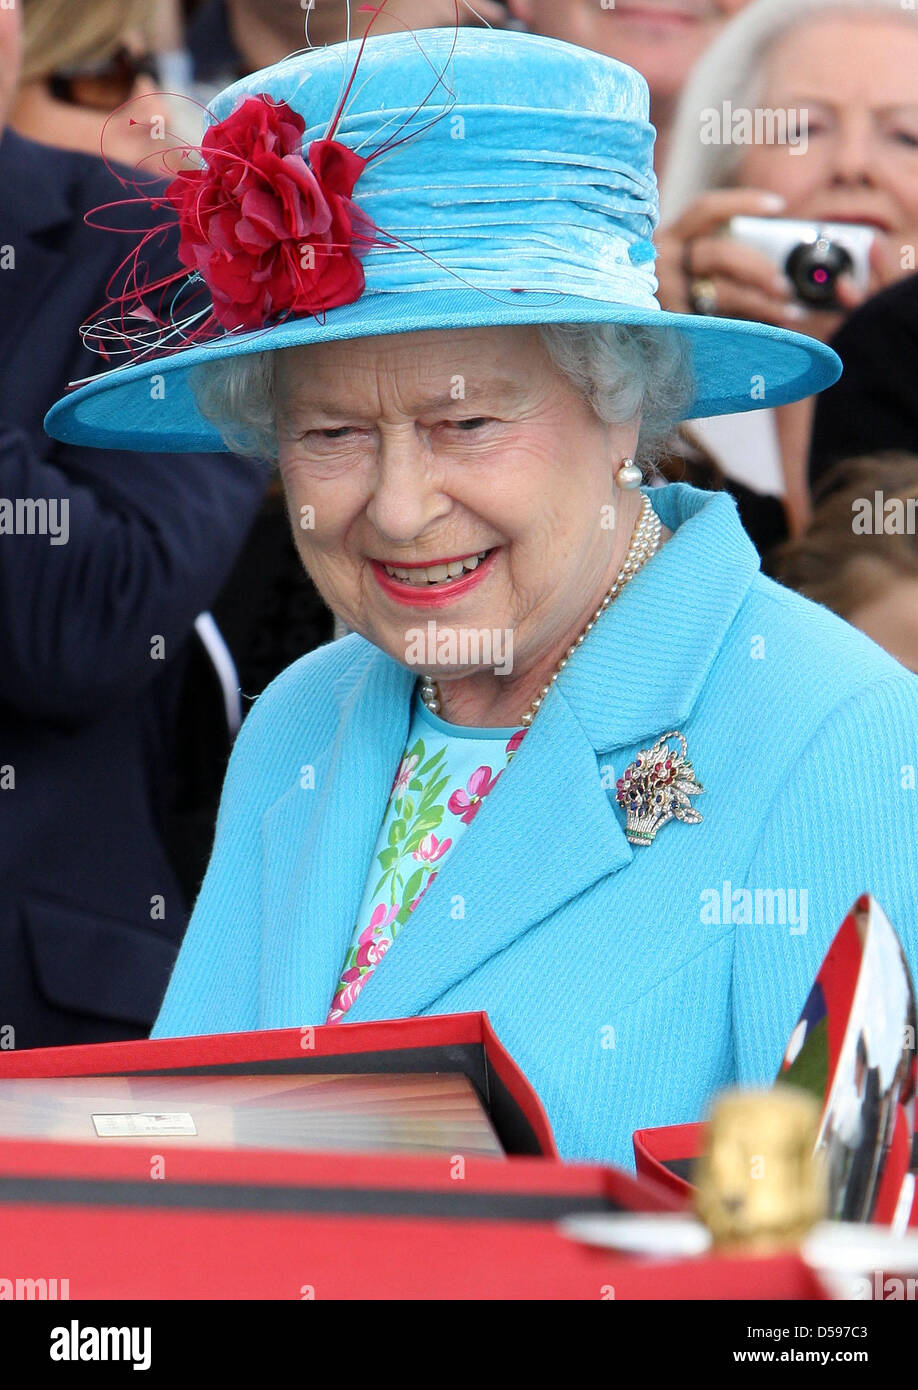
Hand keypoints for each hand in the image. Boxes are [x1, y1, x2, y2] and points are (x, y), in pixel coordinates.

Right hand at [655, 188, 872, 336]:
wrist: (625, 337)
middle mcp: (662, 264)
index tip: (778, 206)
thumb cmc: (667, 294)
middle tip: (786, 284)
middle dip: (759, 268)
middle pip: (720, 254)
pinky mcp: (671, 327)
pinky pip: (719, 324)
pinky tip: (769, 331)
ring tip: (790, 312)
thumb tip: (775, 257)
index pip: (706, 210)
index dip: (743, 203)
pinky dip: (748, 326)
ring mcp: (665, 298)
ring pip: (722, 293)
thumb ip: (716, 254)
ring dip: (762, 303)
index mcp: (668, 238)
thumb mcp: (682, 265)